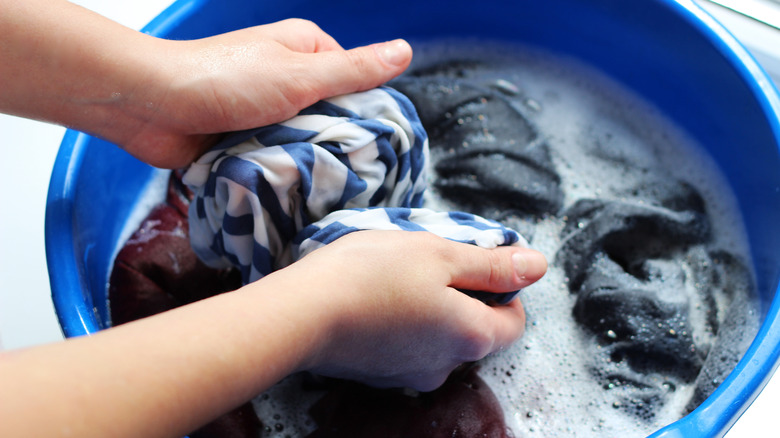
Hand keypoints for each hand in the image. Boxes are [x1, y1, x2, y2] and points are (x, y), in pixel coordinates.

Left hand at [117, 19, 412, 167]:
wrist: (151, 106)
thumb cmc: (224, 80)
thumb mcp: (300, 75)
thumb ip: (353, 70)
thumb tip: (405, 51)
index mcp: (304, 49)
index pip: (355, 83)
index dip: (367, 112)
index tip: (377, 145)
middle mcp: (285, 76)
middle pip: (329, 115)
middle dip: (334, 142)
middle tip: (349, 173)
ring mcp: (262, 109)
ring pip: (302, 140)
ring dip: (305, 160)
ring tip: (321, 187)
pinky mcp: (242, 137)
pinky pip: (274, 157)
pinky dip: (279, 171)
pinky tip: (291, 190)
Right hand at [284, 230, 546, 390]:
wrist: (302, 313)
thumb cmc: (374, 274)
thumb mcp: (441, 255)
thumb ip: (492, 265)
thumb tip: (538, 266)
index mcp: (471, 338)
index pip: (514, 321)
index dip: (503, 288)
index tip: (473, 262)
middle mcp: (446, 367)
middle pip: (474, 329)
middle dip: (462, 294)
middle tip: (430, 261)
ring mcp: (409, 375)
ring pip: (438, 337)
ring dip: (430, 306)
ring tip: (396, 276)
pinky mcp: (378, 374)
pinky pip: (406, 345)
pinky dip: (401, 321)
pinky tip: (374, 297)